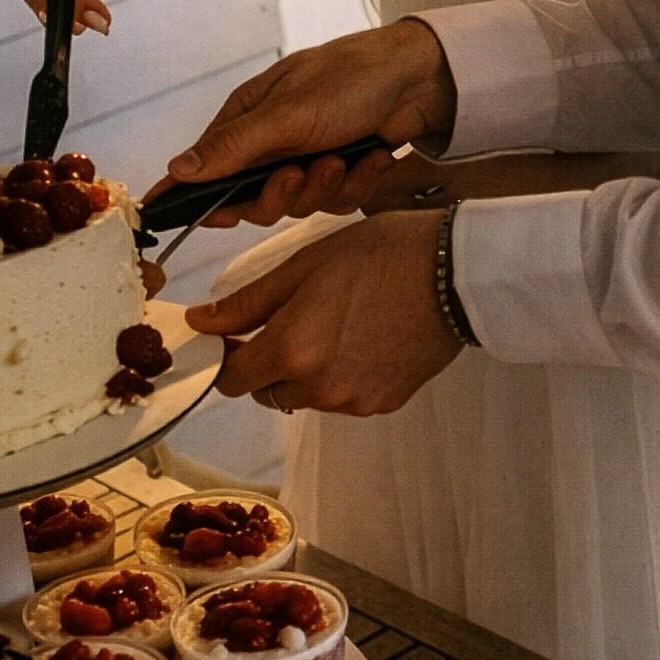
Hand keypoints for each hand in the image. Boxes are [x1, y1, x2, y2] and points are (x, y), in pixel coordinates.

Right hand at [159, 20, 458, 228]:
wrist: (419, 79)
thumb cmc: (350, 78)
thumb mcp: (285, 115)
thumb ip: (233, 147)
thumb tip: (178, 169)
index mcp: (247, 119)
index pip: (205, 165)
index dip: (191, 195)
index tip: (179, 216)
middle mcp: (272, 142)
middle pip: (252, 200)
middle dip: (279, 195)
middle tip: (298, 174)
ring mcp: (306, 159)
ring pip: (297, 206)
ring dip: (324, 187)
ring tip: (343, 159)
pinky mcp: (340, 173)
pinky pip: (336, 201)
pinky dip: (357, 182)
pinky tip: (373, 157)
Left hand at [186, 211, 459, 412]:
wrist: (458, 273)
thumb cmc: (386, 255)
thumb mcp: (305, 265)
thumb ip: (248, 301)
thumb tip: (201, 322)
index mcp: (292, 349)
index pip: (232, 380)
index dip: (227, 357)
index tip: (234, 336)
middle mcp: (319, 386)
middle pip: (267, 391)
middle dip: (268, 362)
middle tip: (292, 319)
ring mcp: (353, 401)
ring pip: (306, 395)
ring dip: (306, 369)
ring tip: (338, 323)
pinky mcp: (383, 404)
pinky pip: (344, 397)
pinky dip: (342, 374)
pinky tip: (364, 338)